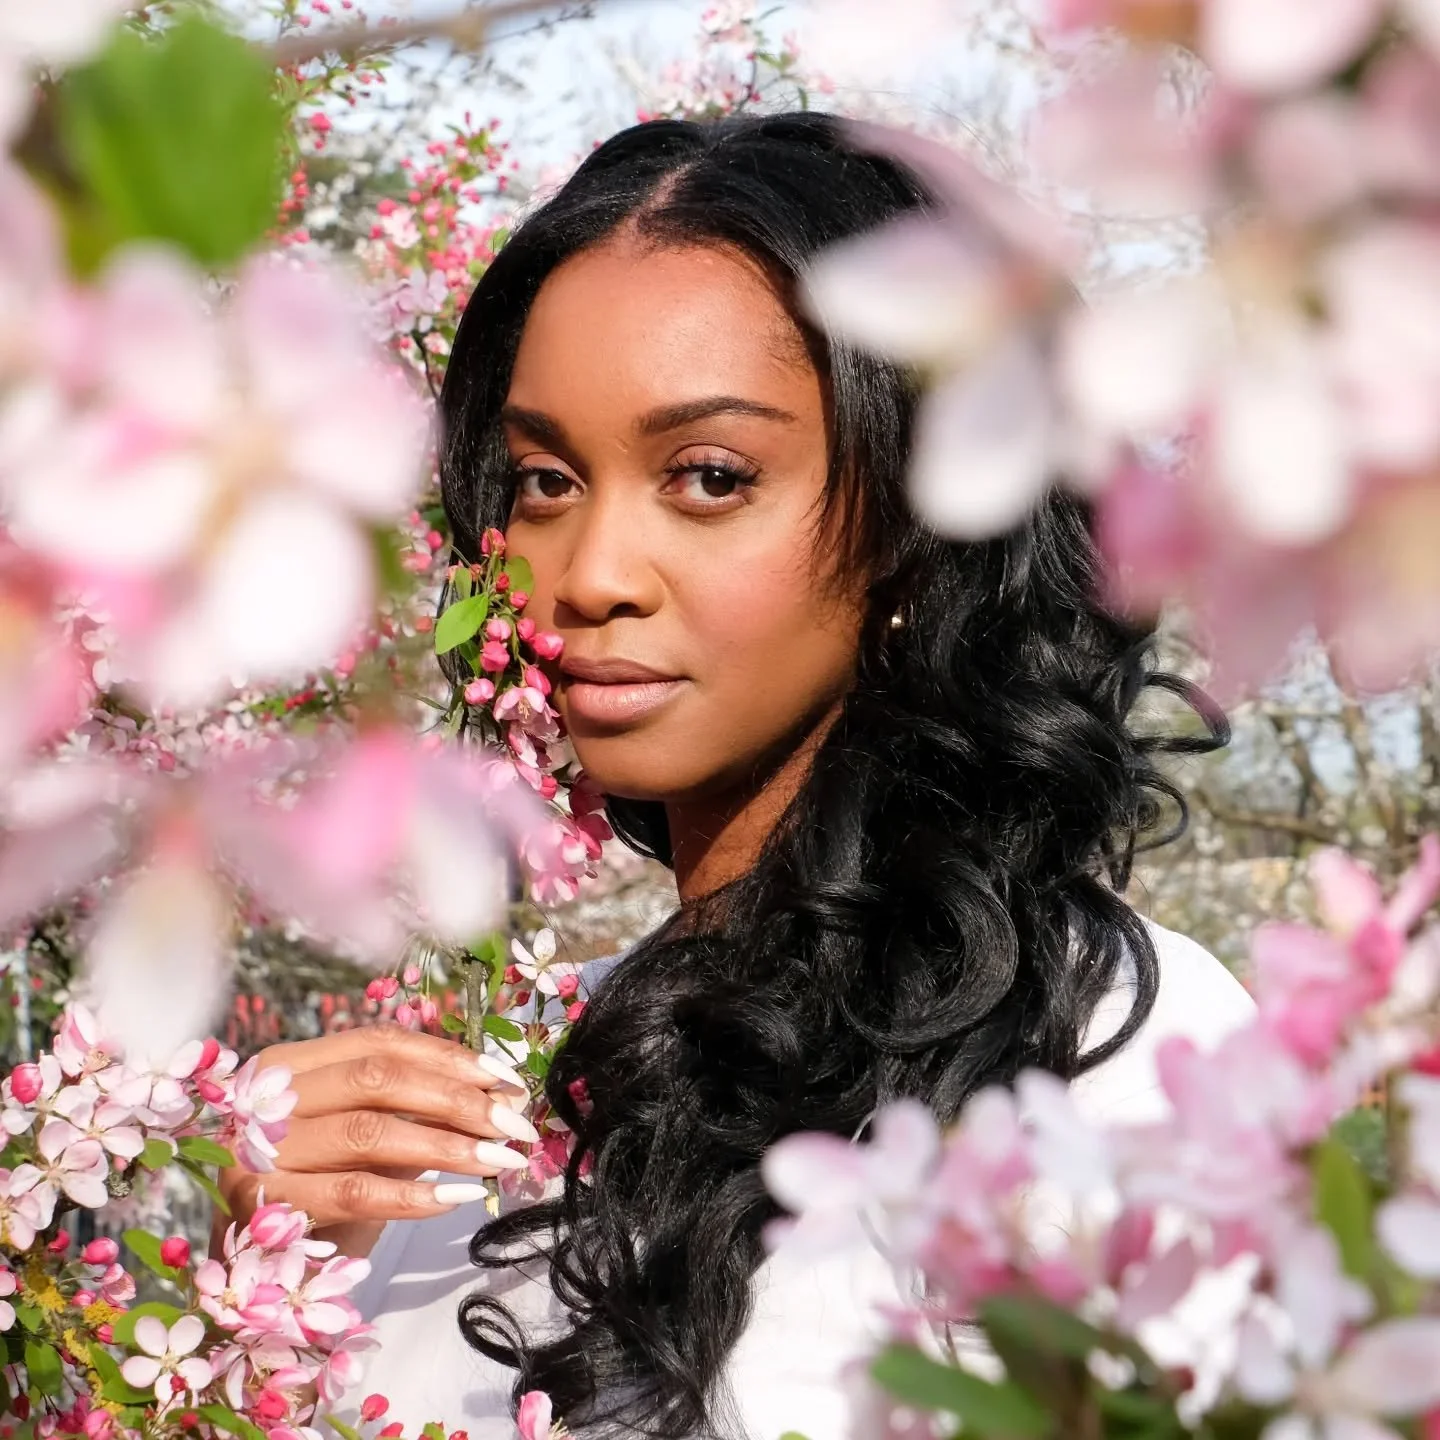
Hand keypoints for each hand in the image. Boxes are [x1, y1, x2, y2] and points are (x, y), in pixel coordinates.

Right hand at [215, 1024, 537, 1259]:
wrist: (248, 1270)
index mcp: (290, 1063)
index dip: (450, 1057)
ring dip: (447, 1145)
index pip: (380, 1043)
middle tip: (513, 1125)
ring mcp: (258, 1151)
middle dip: (457, 1099)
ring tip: (499, 1161)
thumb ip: (414, 1110)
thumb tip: (499, 1096)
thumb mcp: (361, 1139)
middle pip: (378, 1078)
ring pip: (369, 1130)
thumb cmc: (315, 1190)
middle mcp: (266, 1097)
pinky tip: (456, 1198)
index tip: (507, 1079)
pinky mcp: (263, 1208)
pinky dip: (412, 1195)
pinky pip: (353, 1192)